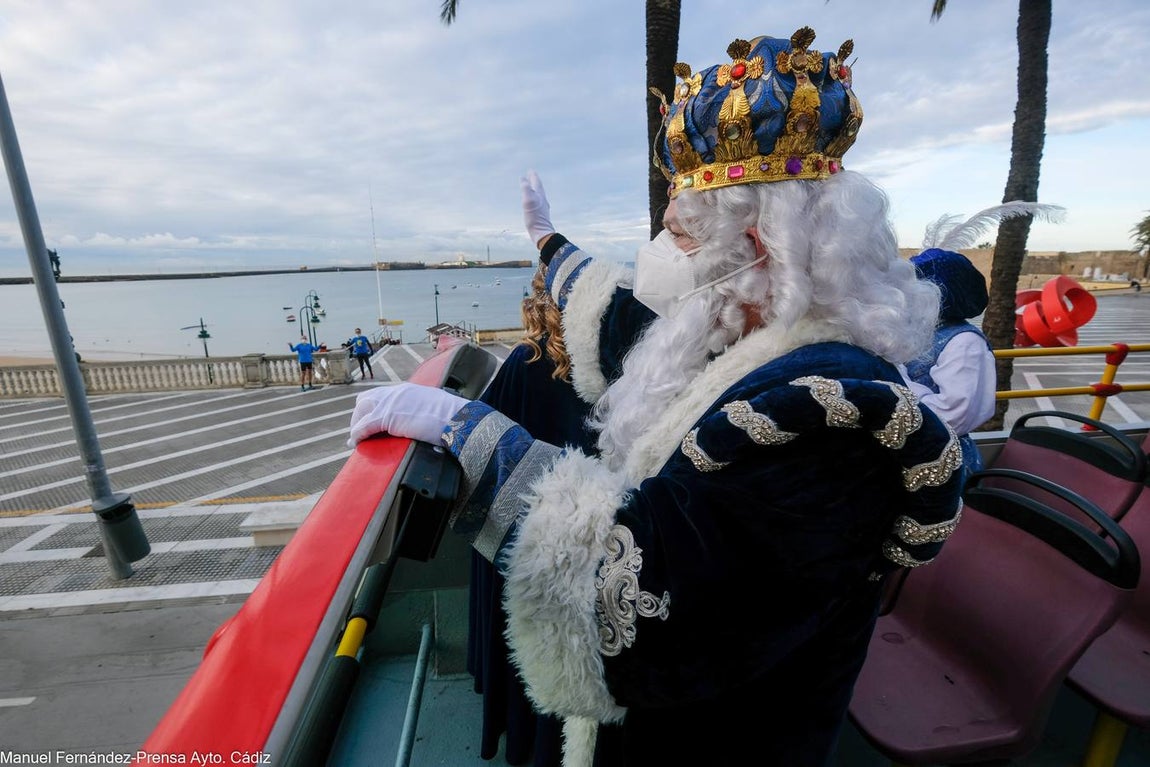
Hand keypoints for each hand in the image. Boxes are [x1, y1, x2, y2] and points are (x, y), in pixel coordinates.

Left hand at [347, 382, 469, 446]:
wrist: (457, 418)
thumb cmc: (451, 416)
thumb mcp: (433, 406)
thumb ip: (422, 409)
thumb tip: (423, 420)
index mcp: (406, 390)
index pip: (380, 395)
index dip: (372, 409)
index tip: (370, 422)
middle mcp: (395, 393)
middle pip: (365, 400)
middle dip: (360, 416)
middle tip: (361, 433)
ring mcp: (390, 403)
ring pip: (361, 411)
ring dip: (356, 425)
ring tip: (357, 440)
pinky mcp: (387, 417)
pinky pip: (364, 426)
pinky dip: (358, 435)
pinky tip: (357, 443)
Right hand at [521, 170, 554, 247]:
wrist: (541, 233)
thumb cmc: (534, 217)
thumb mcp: (528, 201)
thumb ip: (526, 189)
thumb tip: (523, 178)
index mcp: (539, 195)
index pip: (536, 182)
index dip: (533, 176)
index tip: (530, 170)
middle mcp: (542, 200)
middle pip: (539, 188)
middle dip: (535, 181)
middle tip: (531, 175)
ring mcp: (542, 207)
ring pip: (539, 194)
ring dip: (535, 189)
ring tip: (532, 187)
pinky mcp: (541, 214)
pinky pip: (537, 202)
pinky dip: (534, 198)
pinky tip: (533, 202)